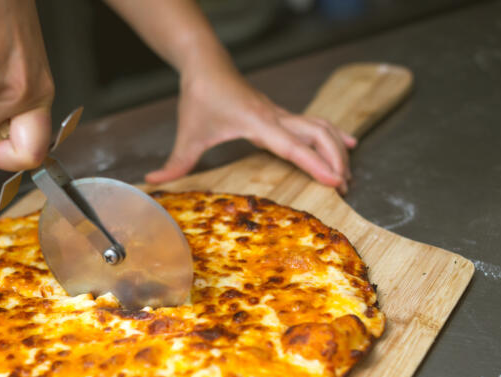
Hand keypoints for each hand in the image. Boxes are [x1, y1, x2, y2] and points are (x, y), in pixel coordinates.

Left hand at [146, 65, 356, 192]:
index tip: (335, 181)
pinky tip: (349, 145)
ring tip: (348, 175)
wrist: (206, 65)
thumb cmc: (200, 96)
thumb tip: (152, 183)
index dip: (316, 164)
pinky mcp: (280, 114)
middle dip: (335, 160)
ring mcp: (281, 114)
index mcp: (258, 122)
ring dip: (337, 149)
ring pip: (321, 127)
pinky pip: (315, 123)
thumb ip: (174, 163)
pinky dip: (334, 135)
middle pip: (318, 135)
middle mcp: (276, 117)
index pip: (293, 146)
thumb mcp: (187, 134)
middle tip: (345, 188)